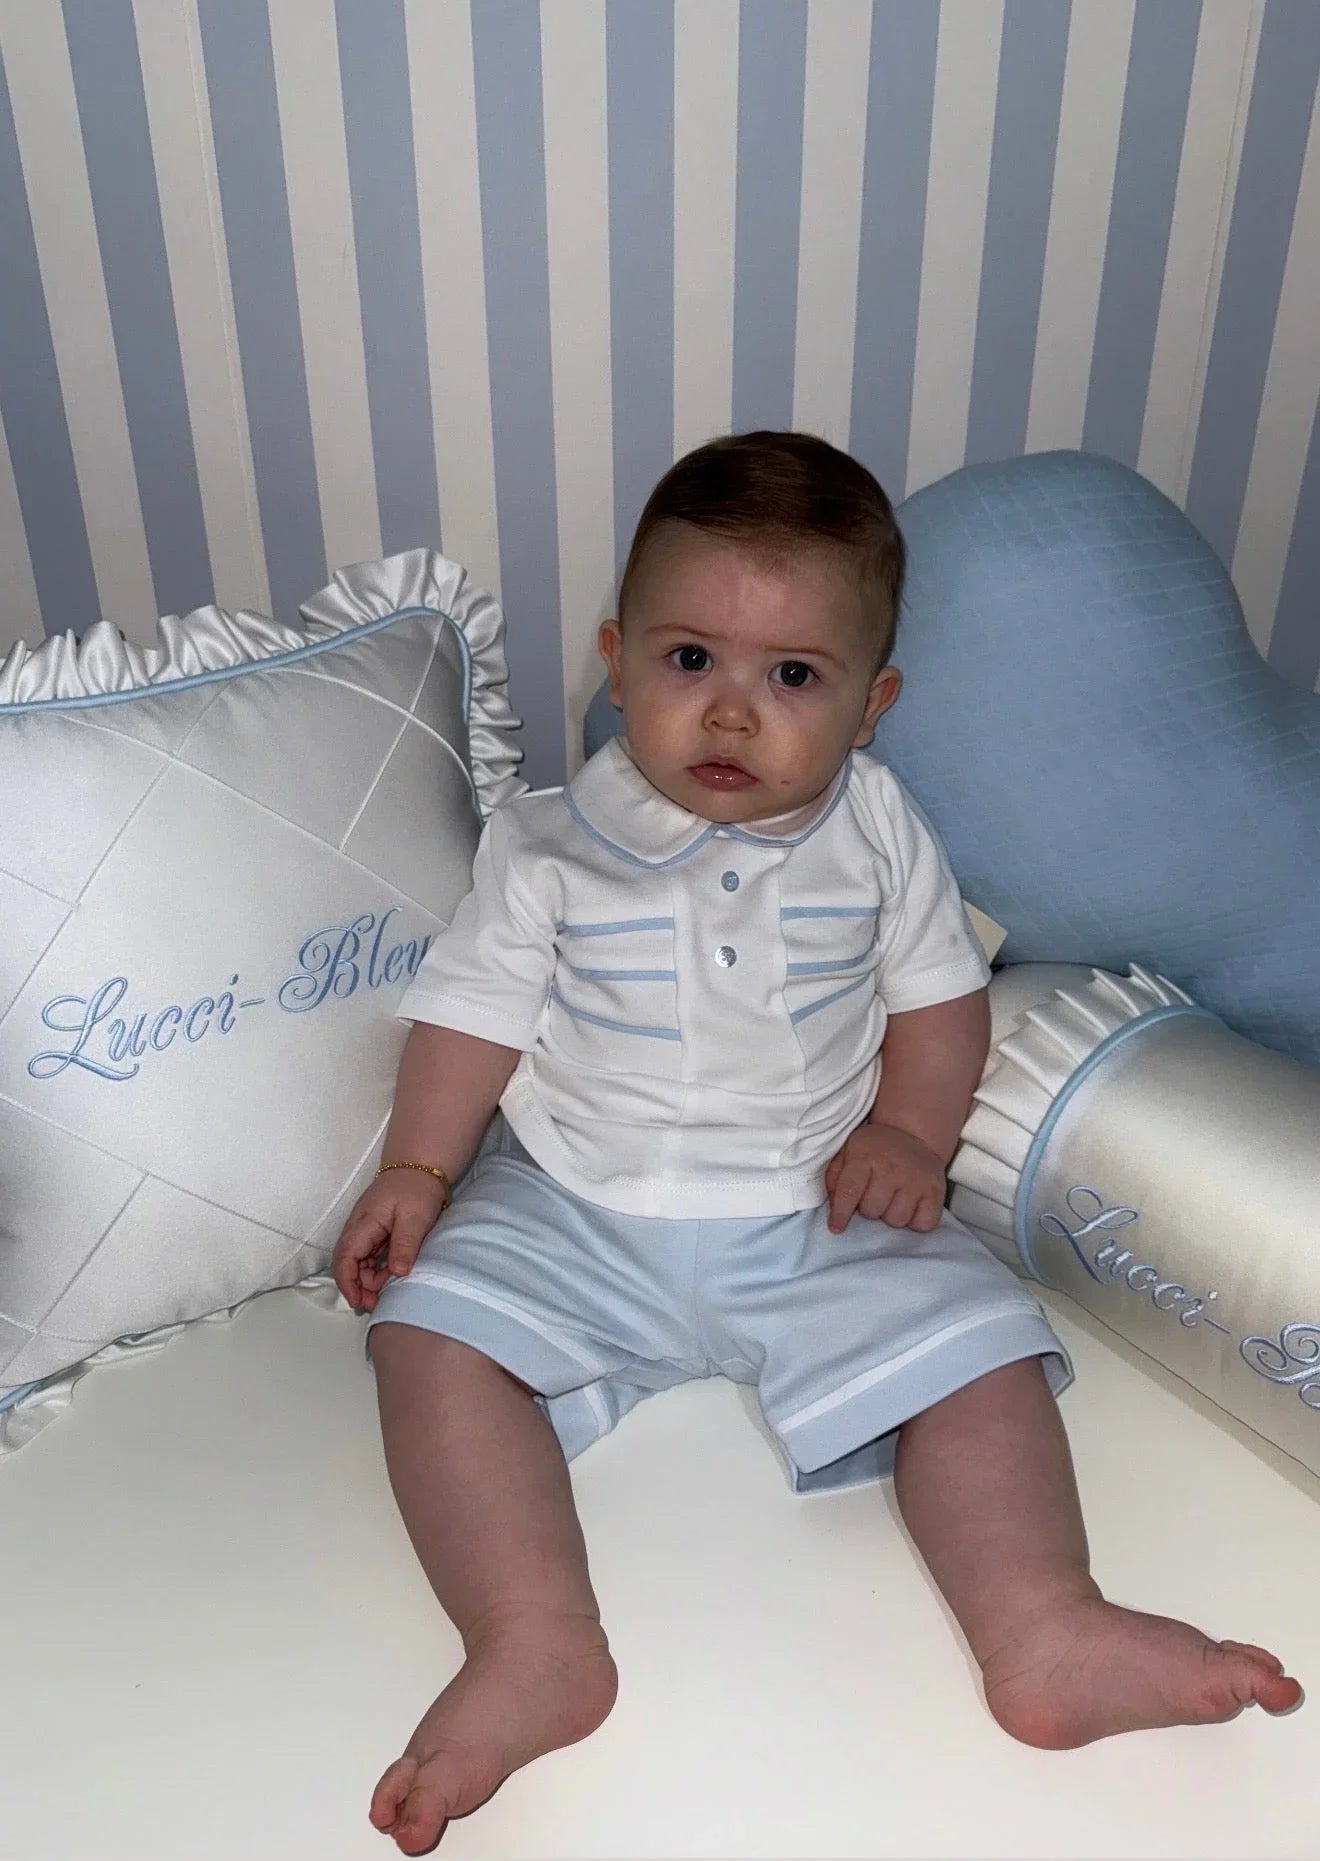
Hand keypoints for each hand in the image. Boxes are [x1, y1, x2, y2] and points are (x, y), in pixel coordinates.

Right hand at [331, 1171, 450, 1311]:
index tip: (359, 1302)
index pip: (345, 1257)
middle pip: (346, 1262)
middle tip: (376, 1302)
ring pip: (356, 1260)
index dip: (348, 1283)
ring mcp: (365, 1227)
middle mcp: (358, 1226)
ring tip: (387, 1289)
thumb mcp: (415, 1218)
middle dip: (356, 1286)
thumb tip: (398, 1273)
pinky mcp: (373, 1229)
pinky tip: (391, 1273)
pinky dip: (375, 1267)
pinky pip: (367, 1254)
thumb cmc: (417, 1188)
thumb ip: (405, 1245)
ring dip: (367, 1278)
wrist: (420, 1165)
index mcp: (364, 1222)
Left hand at [823, 1122, 946, 1233]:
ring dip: (891, 1215)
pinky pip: (922, 1224)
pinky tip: (910, 1206)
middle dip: (868, 1208)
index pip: (849, 1191)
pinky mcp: (936, 1190)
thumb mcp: (847, 1154)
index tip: (836, 1228)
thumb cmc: (874, 1150)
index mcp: (864, 1155)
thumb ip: (835, 1179)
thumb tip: (834, 1210)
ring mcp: (916, 1179)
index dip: (841, 1214)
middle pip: (872, 1211)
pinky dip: (915, 1222)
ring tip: (892, 1199)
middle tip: (874, 1195)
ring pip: (896, 1221)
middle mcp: (891, 1167)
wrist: (913, 1135)